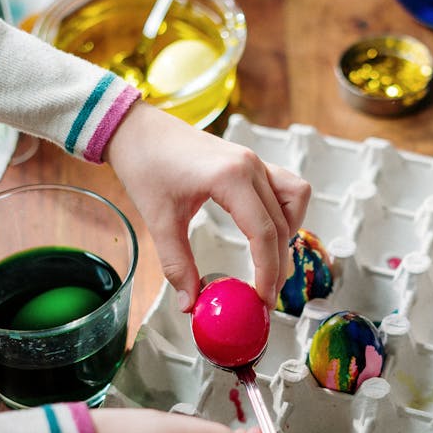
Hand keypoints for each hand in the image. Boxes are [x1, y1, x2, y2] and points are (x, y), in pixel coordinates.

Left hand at [104, 102, 310, 310]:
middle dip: (278, 264)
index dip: (268, 272)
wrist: (137, 129)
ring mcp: (254, 161)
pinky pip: (286, 187)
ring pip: (295, 200)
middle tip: (266, 295)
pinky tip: (266, 230)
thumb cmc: (146, 164)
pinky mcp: (250, 162)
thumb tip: (189, 303)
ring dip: (289, 232)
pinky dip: (285, 211)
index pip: (264, 233)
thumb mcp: (159, 221)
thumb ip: (177, 264)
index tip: (263, 300)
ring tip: (269, 259)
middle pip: (282, 224)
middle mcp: (250, 166)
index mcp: (231, 178)